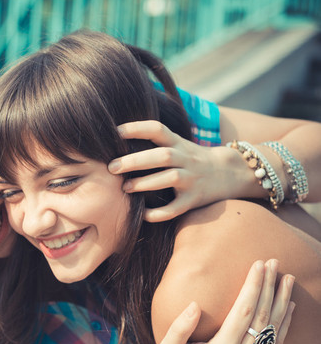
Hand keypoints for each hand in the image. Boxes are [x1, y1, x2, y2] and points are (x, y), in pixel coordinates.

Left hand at [110, 121, 241, 222]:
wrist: (231, 172)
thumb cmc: (191, 158)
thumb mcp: (178, 143)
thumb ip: (154, 140)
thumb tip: (115, 136)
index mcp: (178, 143)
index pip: (158, 129)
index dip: (137, 128)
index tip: (115, 132)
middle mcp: (186, 159)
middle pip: (163, 155)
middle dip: (136, 161)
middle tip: (112, 167)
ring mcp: (192, 179)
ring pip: (170, 178)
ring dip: (146, 183)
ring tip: (125, 188)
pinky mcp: (195, 199)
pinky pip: (177, 208)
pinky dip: (159, 213)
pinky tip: (143, 214)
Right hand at [157, 259, 293, 343]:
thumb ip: (180, 327)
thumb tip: (194, 304)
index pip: (244, 311)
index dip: (253, 286)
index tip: (257, 264)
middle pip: (263, 317)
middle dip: (269, 287)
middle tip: (274, 262)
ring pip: (274, 329)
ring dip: (282, 301)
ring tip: (288, 278)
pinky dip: (285, 324)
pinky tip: (289, 306)